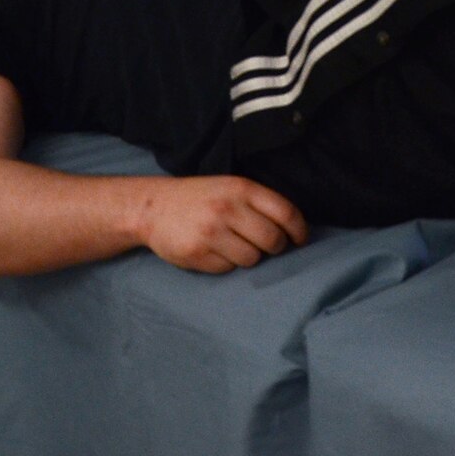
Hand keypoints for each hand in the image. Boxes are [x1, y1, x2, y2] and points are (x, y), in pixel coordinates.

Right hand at [139, 176, 308, 272]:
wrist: (153, 207)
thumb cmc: (202, 197)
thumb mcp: (232, 187)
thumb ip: (259, 204)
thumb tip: (293, 229)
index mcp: (242, 188)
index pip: (285, 212)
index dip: (299, 230)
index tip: (300, 240)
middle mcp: (228, 209)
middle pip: (272, 240)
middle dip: (276, 247)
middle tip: (269, 246)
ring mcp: (211, 233)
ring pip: (252, 258)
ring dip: (250, 256)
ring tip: (236, 245)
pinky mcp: (196, 254)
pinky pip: (228, 268)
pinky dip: (227, 263)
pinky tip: (215, 251)